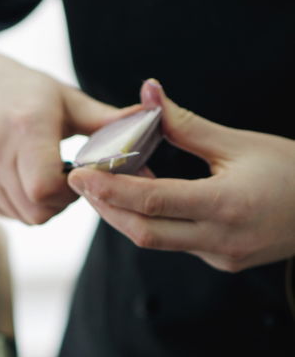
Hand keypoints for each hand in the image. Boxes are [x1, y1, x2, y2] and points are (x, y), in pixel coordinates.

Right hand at [0, 48, 137, 224]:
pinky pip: (3, 212)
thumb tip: (153, 123)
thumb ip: (106, 121)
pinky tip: (22, 176)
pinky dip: (20, 203)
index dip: (70, 191)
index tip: (79, 175)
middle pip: (36, 211)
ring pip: (22, 216)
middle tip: (66, 180)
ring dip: (42, 205)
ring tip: (45, 174)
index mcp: (25, 125)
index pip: (46, 188)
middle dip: (59, 204)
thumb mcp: (65, 98)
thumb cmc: (24, 91)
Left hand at [67, 79, 294, 270]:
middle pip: (142, 232)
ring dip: (126, 214)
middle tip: (81, 180)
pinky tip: (144, 198)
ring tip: (106, 184)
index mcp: (225, 206)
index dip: (111, 191)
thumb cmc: (293, 170)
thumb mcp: (240, 143)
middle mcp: (218, 240)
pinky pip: (176, 243)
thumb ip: (187, 126)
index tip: (82, 175)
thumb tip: (146, 94)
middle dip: (107, 207)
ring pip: (156, 240)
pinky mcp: (221, 262)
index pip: (153, 203)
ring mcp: (219, 256)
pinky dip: (153, 220)